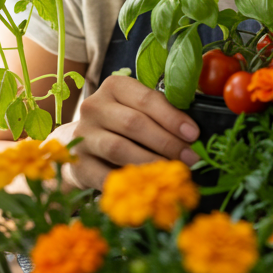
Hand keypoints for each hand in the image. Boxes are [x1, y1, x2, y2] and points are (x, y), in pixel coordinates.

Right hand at [63, 75, 200, 190]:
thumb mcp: (137, 110)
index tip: (193, 134)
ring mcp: (83, 135)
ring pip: (119, 148)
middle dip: (166, 142)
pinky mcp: (78, 163)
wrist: (82, 145)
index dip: (172, 117)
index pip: (146, 99)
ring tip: (172, 171)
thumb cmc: (120, 125)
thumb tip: (193, 134)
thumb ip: (160, 115)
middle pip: (134, 123)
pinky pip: (106, 175)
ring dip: (151, 161)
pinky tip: (147, 186)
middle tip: (189, 157)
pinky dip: (129, 182)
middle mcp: (94, 107)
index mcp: (114, 87)